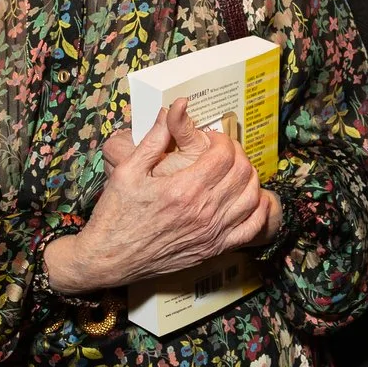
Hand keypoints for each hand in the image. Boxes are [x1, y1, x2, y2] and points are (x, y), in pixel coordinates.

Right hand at [46, 101, 281, 294]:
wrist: (109, 258)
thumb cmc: (115, 214)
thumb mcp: (127, 170)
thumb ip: (155, 138)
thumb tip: (176, 108)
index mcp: (184, 189)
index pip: (224, 154)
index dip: (221, 139)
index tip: (209, 137)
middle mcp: (203, 212)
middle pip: (242, 172)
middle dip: (237, 153)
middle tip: (222, 150)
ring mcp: (211, 233)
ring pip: (251, 197)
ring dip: (249, 177)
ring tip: (233, 169)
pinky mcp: (213, 249)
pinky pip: (251, 228)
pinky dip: (258, 209)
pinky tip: (251, 197)